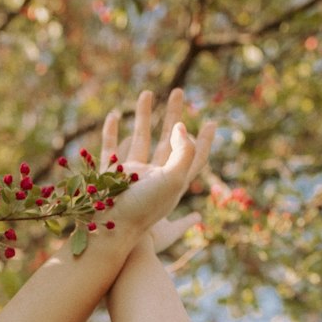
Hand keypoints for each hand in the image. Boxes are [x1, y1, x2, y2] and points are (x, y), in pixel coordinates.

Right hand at [99, 90, 214, 248]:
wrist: (110, 229)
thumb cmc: (144, 208)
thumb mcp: (174, 178)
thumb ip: (185, 150)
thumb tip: (181, 127)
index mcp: (173, 183)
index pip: (195, 158)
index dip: (205, 141)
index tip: (212, 122)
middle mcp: (154, 178)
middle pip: (169, 142)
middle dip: (175, 116)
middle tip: (179, 92)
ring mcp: (131, 176)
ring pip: (140, 139)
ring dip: (143, 115)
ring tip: (147, 92)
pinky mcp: (109, 176)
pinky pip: (110, 148)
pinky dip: (112, 131)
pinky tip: (114, 114)